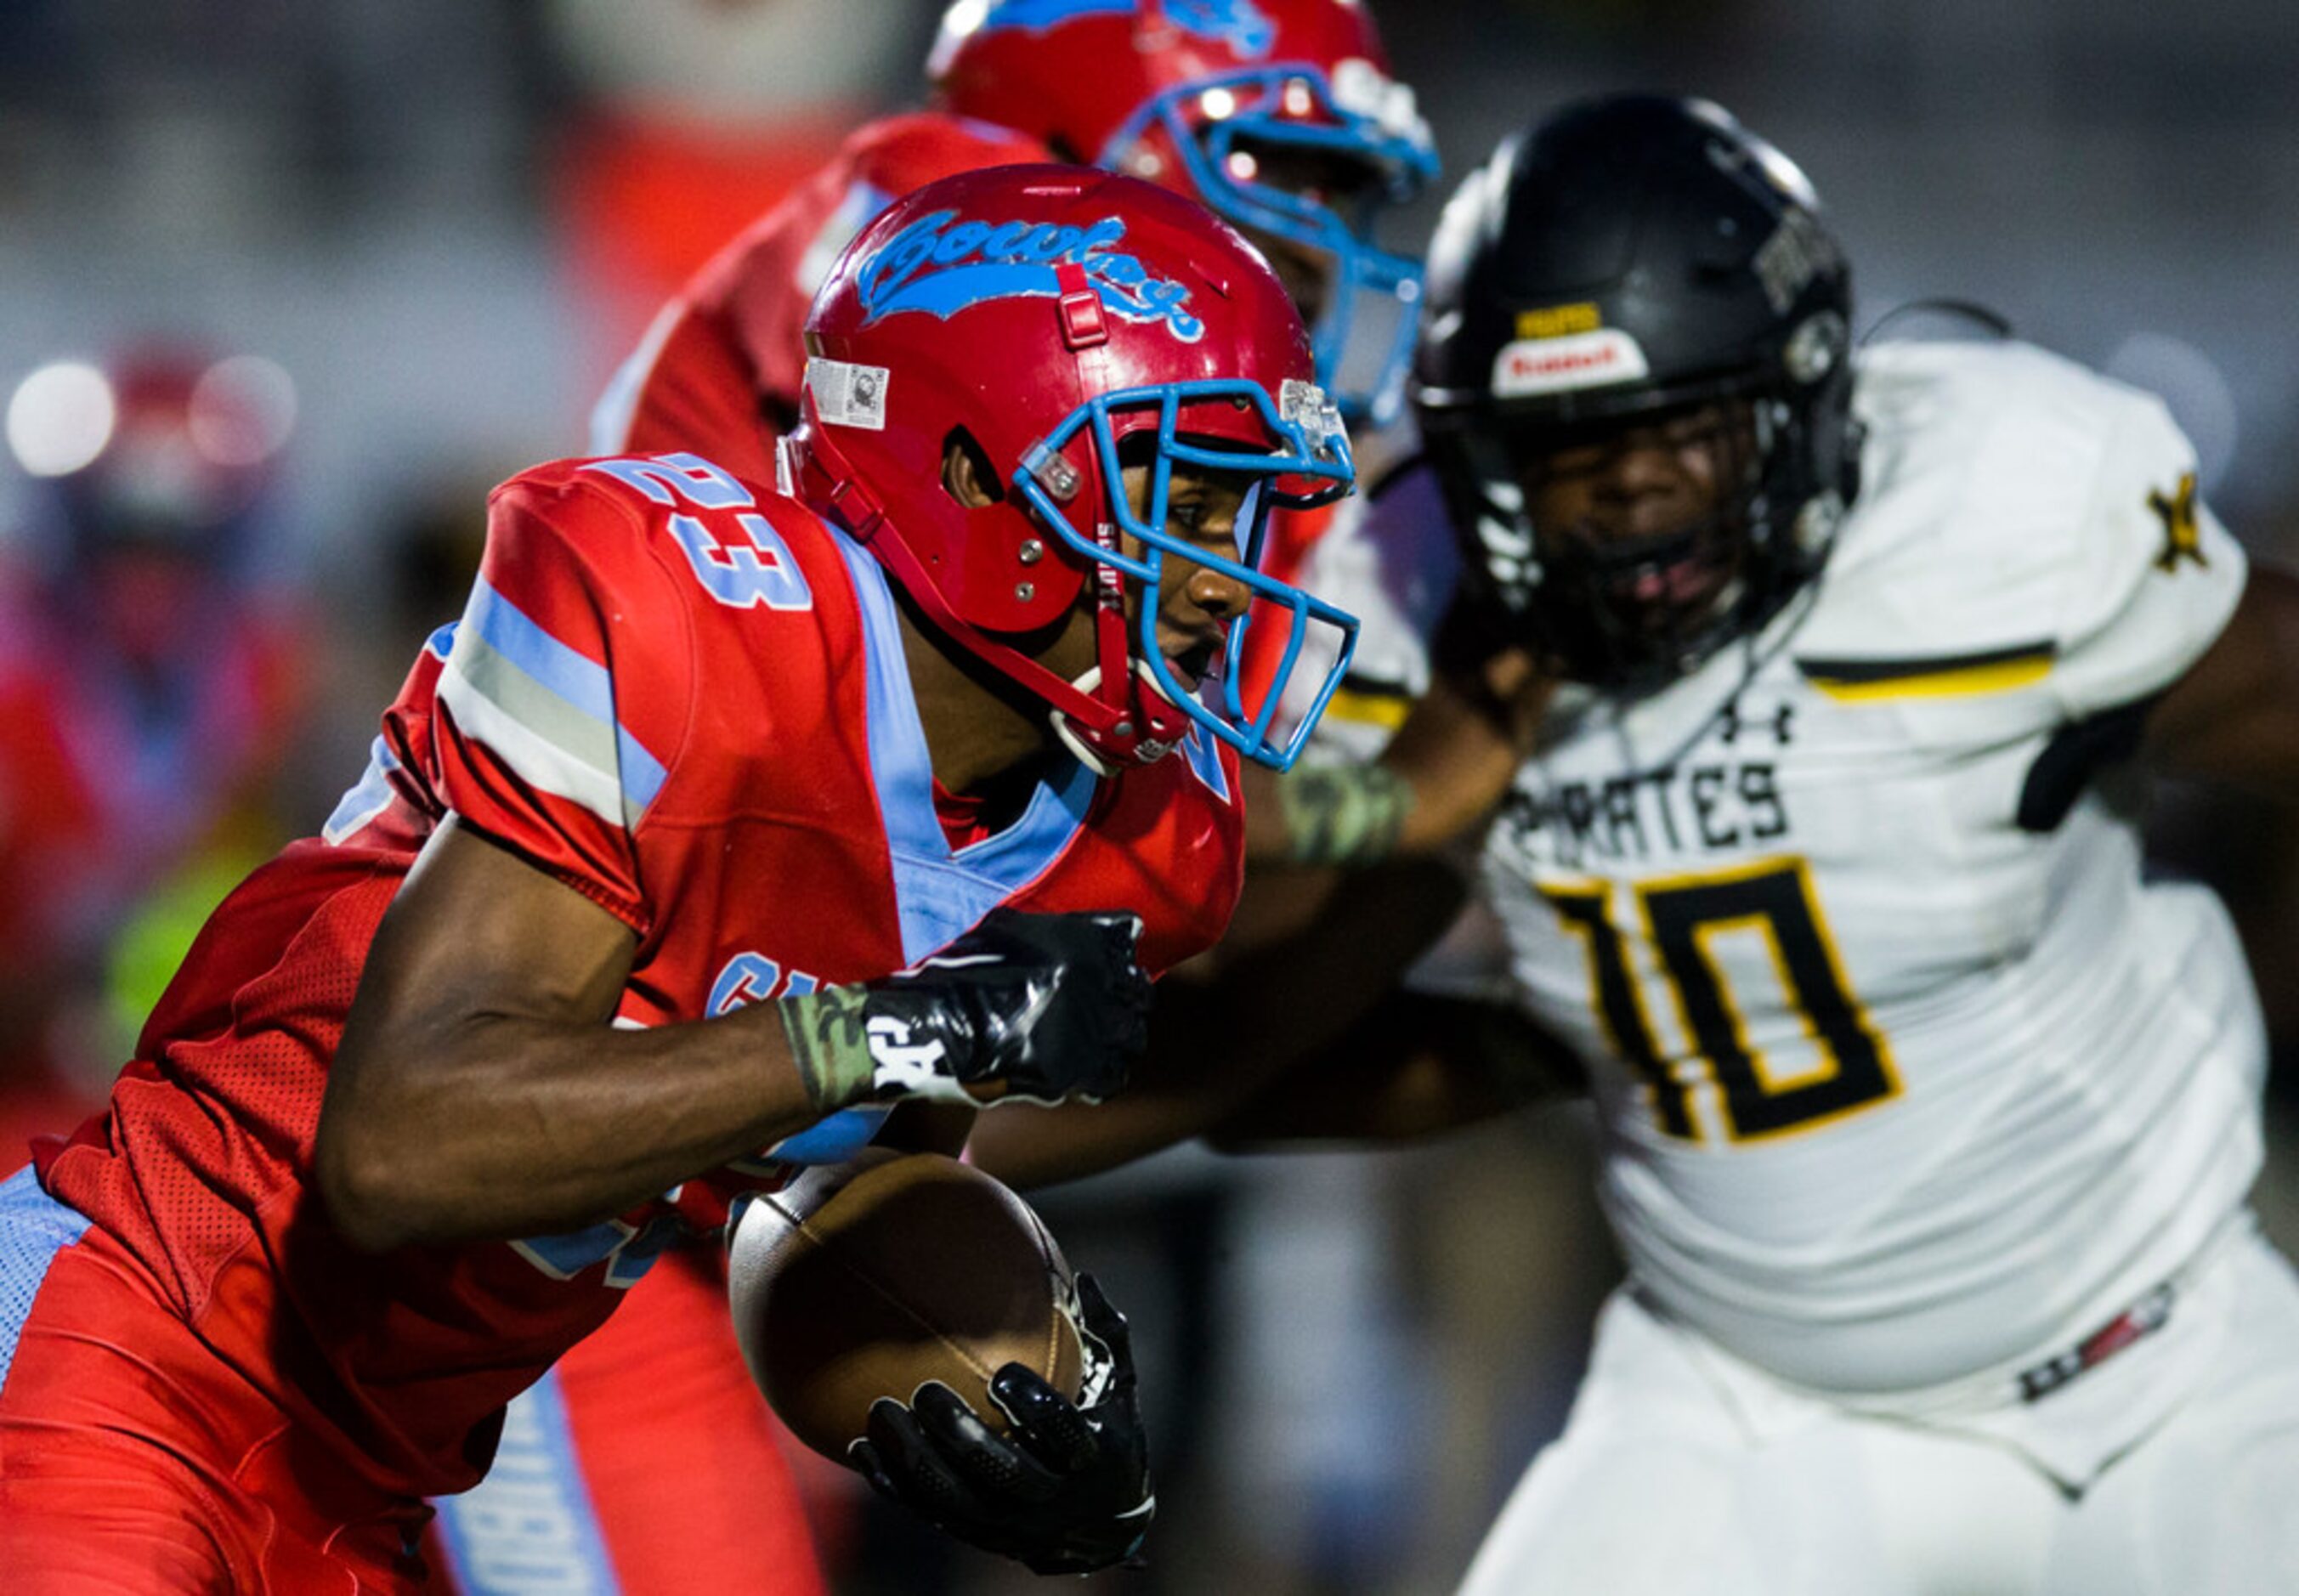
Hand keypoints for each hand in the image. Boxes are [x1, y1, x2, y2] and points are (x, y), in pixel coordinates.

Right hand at [781, 908, 1151, 1112]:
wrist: (927, 1027)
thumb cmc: (958, 974)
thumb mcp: (1008, 929)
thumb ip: (1059, 929)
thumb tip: (1116, 931)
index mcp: (1081, 939)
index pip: (1128, 943)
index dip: (1118, 960)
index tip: (1108, 972)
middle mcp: (1095, 980)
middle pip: (1139, 994)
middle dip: (1124, 1001)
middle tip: (1101, 1012)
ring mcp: (1089, 1028)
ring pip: (1132, 1037)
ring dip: (1118, 1040)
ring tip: (1093, 1044)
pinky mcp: (1075, 1072)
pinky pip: (1112, 1078)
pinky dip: (1103, 1076)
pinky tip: (1083, 1072)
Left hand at [849, 1272, 1153, 1575]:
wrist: (1099, 1527)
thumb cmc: (1108, 1436)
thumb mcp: (1118, 1389)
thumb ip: (1106, 1336)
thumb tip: (1084, 1278)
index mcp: (1092, 1458)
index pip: (1063, 1435)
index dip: (1034, 1408)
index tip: (1002, 1375)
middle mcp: (1051, 1498)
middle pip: (1002, 1471)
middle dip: (960, 1434)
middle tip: (926, 1392)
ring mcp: (1010, 1523)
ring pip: (956, 1497)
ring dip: (915, 1457)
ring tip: (883, 1410)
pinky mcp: (976, 1534)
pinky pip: (926, 1511)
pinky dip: (891, 1482)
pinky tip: (862, 1448)